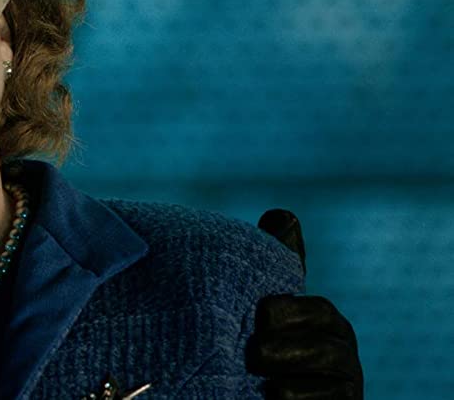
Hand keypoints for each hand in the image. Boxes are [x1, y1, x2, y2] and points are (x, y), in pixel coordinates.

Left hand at [247, 209, 362, 399]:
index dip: (293, 312)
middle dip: (289, 348)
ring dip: (289, 375)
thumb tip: (283, 213)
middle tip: (253, 351)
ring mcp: (342, 385)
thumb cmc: (263, 342)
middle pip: (326, 348)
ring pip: (328, 381)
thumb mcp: (267, 305)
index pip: (318, 311)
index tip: (262, 314)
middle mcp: (341, 354)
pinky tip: (272, 396)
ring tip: (259, 374)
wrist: (258, 393)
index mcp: (325, 322)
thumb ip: (276, 265)